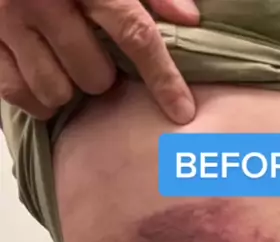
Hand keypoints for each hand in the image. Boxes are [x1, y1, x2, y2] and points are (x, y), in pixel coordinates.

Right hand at [0, 0, 198, 124]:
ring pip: (57, 92)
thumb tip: (188, 19)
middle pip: (95, 76)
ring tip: (63, 64)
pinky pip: (20, 94)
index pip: (135, 33)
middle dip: (100, 74)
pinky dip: (35, 96)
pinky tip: (40, 75)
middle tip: (90, 55)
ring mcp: (9, 23)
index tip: (182, 110)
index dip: (162, 77)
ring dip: (67, 88)